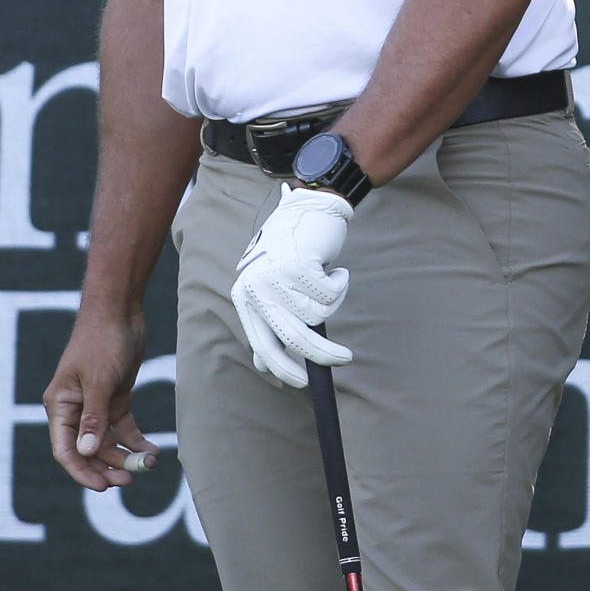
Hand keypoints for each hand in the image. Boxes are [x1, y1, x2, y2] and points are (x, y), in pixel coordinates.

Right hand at [43, 310, 159, 490]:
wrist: (119, 308)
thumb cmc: (102, 340)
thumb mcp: (98, 380)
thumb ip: (93, 418)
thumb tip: (85, 453)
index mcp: (60, 406)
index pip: (66, 450)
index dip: (82, 471)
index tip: (103, 487)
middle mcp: (75, 409)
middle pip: (88, 450)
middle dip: (107, 466)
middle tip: (129, 480)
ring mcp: (96, 404)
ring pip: (107, 441)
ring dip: (124, 455)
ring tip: (147, 464)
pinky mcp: (115, 397)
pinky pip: (123, 427)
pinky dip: (135, 440)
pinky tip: (152, 450)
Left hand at [231, 182, 353, 386]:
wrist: (309, 207)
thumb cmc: (291, 250)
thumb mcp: (271, 286)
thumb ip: (267, 321)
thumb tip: (263, 365)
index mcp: (245, 296)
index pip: (263, 345)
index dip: (285, 369)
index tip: (304, 383)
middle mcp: (256, 287)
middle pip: (292, 337)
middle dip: (321, 355)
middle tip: (344, 359)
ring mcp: (276, 275)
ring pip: (317, 314)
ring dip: (331, 299)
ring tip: (327, 278)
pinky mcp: (299, 264)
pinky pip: (330, 294)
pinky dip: (339, 283)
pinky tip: (332, 266)